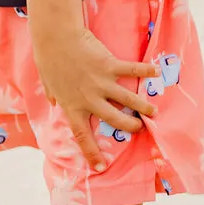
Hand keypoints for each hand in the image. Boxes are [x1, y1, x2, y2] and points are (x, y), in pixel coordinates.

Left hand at [32, 26, 157, 171]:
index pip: (82, 135)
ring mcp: (101, 83)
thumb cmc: (49, 58)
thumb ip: (53, 95)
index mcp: (72, 106)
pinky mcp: (110, 66)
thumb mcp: (48, 82)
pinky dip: (145, 71)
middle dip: (130, 127)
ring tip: (153, 113)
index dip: (91, 153)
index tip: (100, 166)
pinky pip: (131, 70)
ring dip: (143, 107)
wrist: (56, 37)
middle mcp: (89, 99)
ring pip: (127, 100)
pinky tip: (155, 72)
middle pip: (114, 120)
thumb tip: (53, 102)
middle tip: (139, 129)